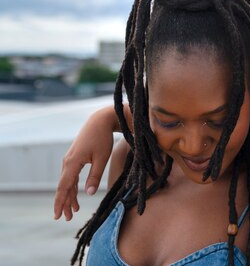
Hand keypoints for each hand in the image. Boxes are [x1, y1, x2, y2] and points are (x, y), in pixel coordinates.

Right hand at [53, 106, 115, 220]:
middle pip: (63, 187)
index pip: (64, 187)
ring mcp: (69, 160)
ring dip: (69, 196)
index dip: (60, 202)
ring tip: (72, 211)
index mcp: (72, 163)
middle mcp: (67, 162)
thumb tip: (89, 194)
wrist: (99, 121)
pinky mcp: (74, 158)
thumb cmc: (102, 138)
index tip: (57, 215)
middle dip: (64, 203)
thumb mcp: (102, 158)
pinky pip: (71, 176)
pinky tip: (76, 195)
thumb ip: (94, 176)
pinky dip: (72, 187)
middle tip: (66, 219)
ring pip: (67, 182)